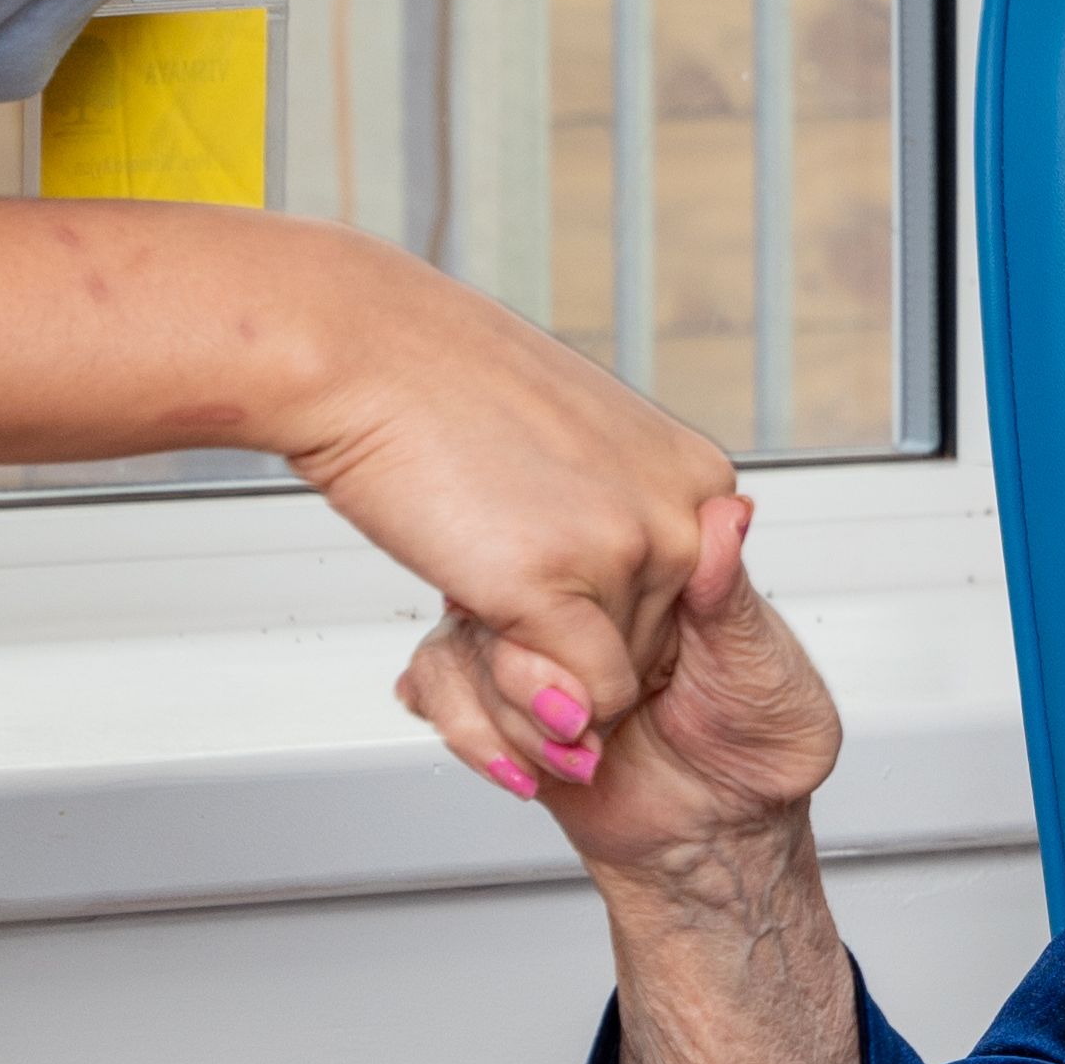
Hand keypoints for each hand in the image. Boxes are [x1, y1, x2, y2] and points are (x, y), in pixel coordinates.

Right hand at [283, 239, 739, 758]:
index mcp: (695, 476)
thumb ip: (615, 521)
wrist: (369, 359)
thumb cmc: (452, 401)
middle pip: (650, 652)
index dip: (610, 618)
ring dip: (540, 671)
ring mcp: (628, 550)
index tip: (554, 590)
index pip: (685, 606)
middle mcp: (681, 513)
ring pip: (610, 687)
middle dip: (574, 650)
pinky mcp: (558, 589)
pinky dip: (530, 704)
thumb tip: (625, 609)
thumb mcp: (575, 450)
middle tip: (503, 583)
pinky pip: (578, 704)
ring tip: (484, 580)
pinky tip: (485, 629)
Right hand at [400, 496, 845, 895]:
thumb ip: (728, 597)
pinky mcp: (505, 705)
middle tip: (580, 720)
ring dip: (507, 711)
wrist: (721, 837)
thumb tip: (729, 517)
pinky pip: (439, 690)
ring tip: (572, 752)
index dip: (565, 592)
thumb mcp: (763, 666)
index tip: (585, 646)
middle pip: (502, 591)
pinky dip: (472, 733)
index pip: (574, 540)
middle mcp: (582, 606)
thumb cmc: (760, 745)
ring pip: (462, 644)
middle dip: (526, 670)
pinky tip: (524, 767)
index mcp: (648, 575)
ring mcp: (538, 653)